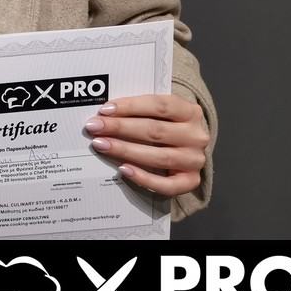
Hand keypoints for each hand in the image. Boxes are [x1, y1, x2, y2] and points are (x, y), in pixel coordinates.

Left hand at [85, 94, 209, 197]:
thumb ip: (138, 109)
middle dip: (120, 128)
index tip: (105, 110)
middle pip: (155, 131)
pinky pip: (167, 185)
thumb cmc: (165, 124)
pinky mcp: (191, 181)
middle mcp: (196, 136)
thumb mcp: (158, 112)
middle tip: (94, 127)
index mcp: (190, 111)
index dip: (130, 106)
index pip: (159, 105)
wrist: (186, 146)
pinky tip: (123, 169)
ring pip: (159, 157)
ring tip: (101, 145)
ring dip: (126, 150)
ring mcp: (195, 160)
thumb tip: (105, 113)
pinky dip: (144, 178)